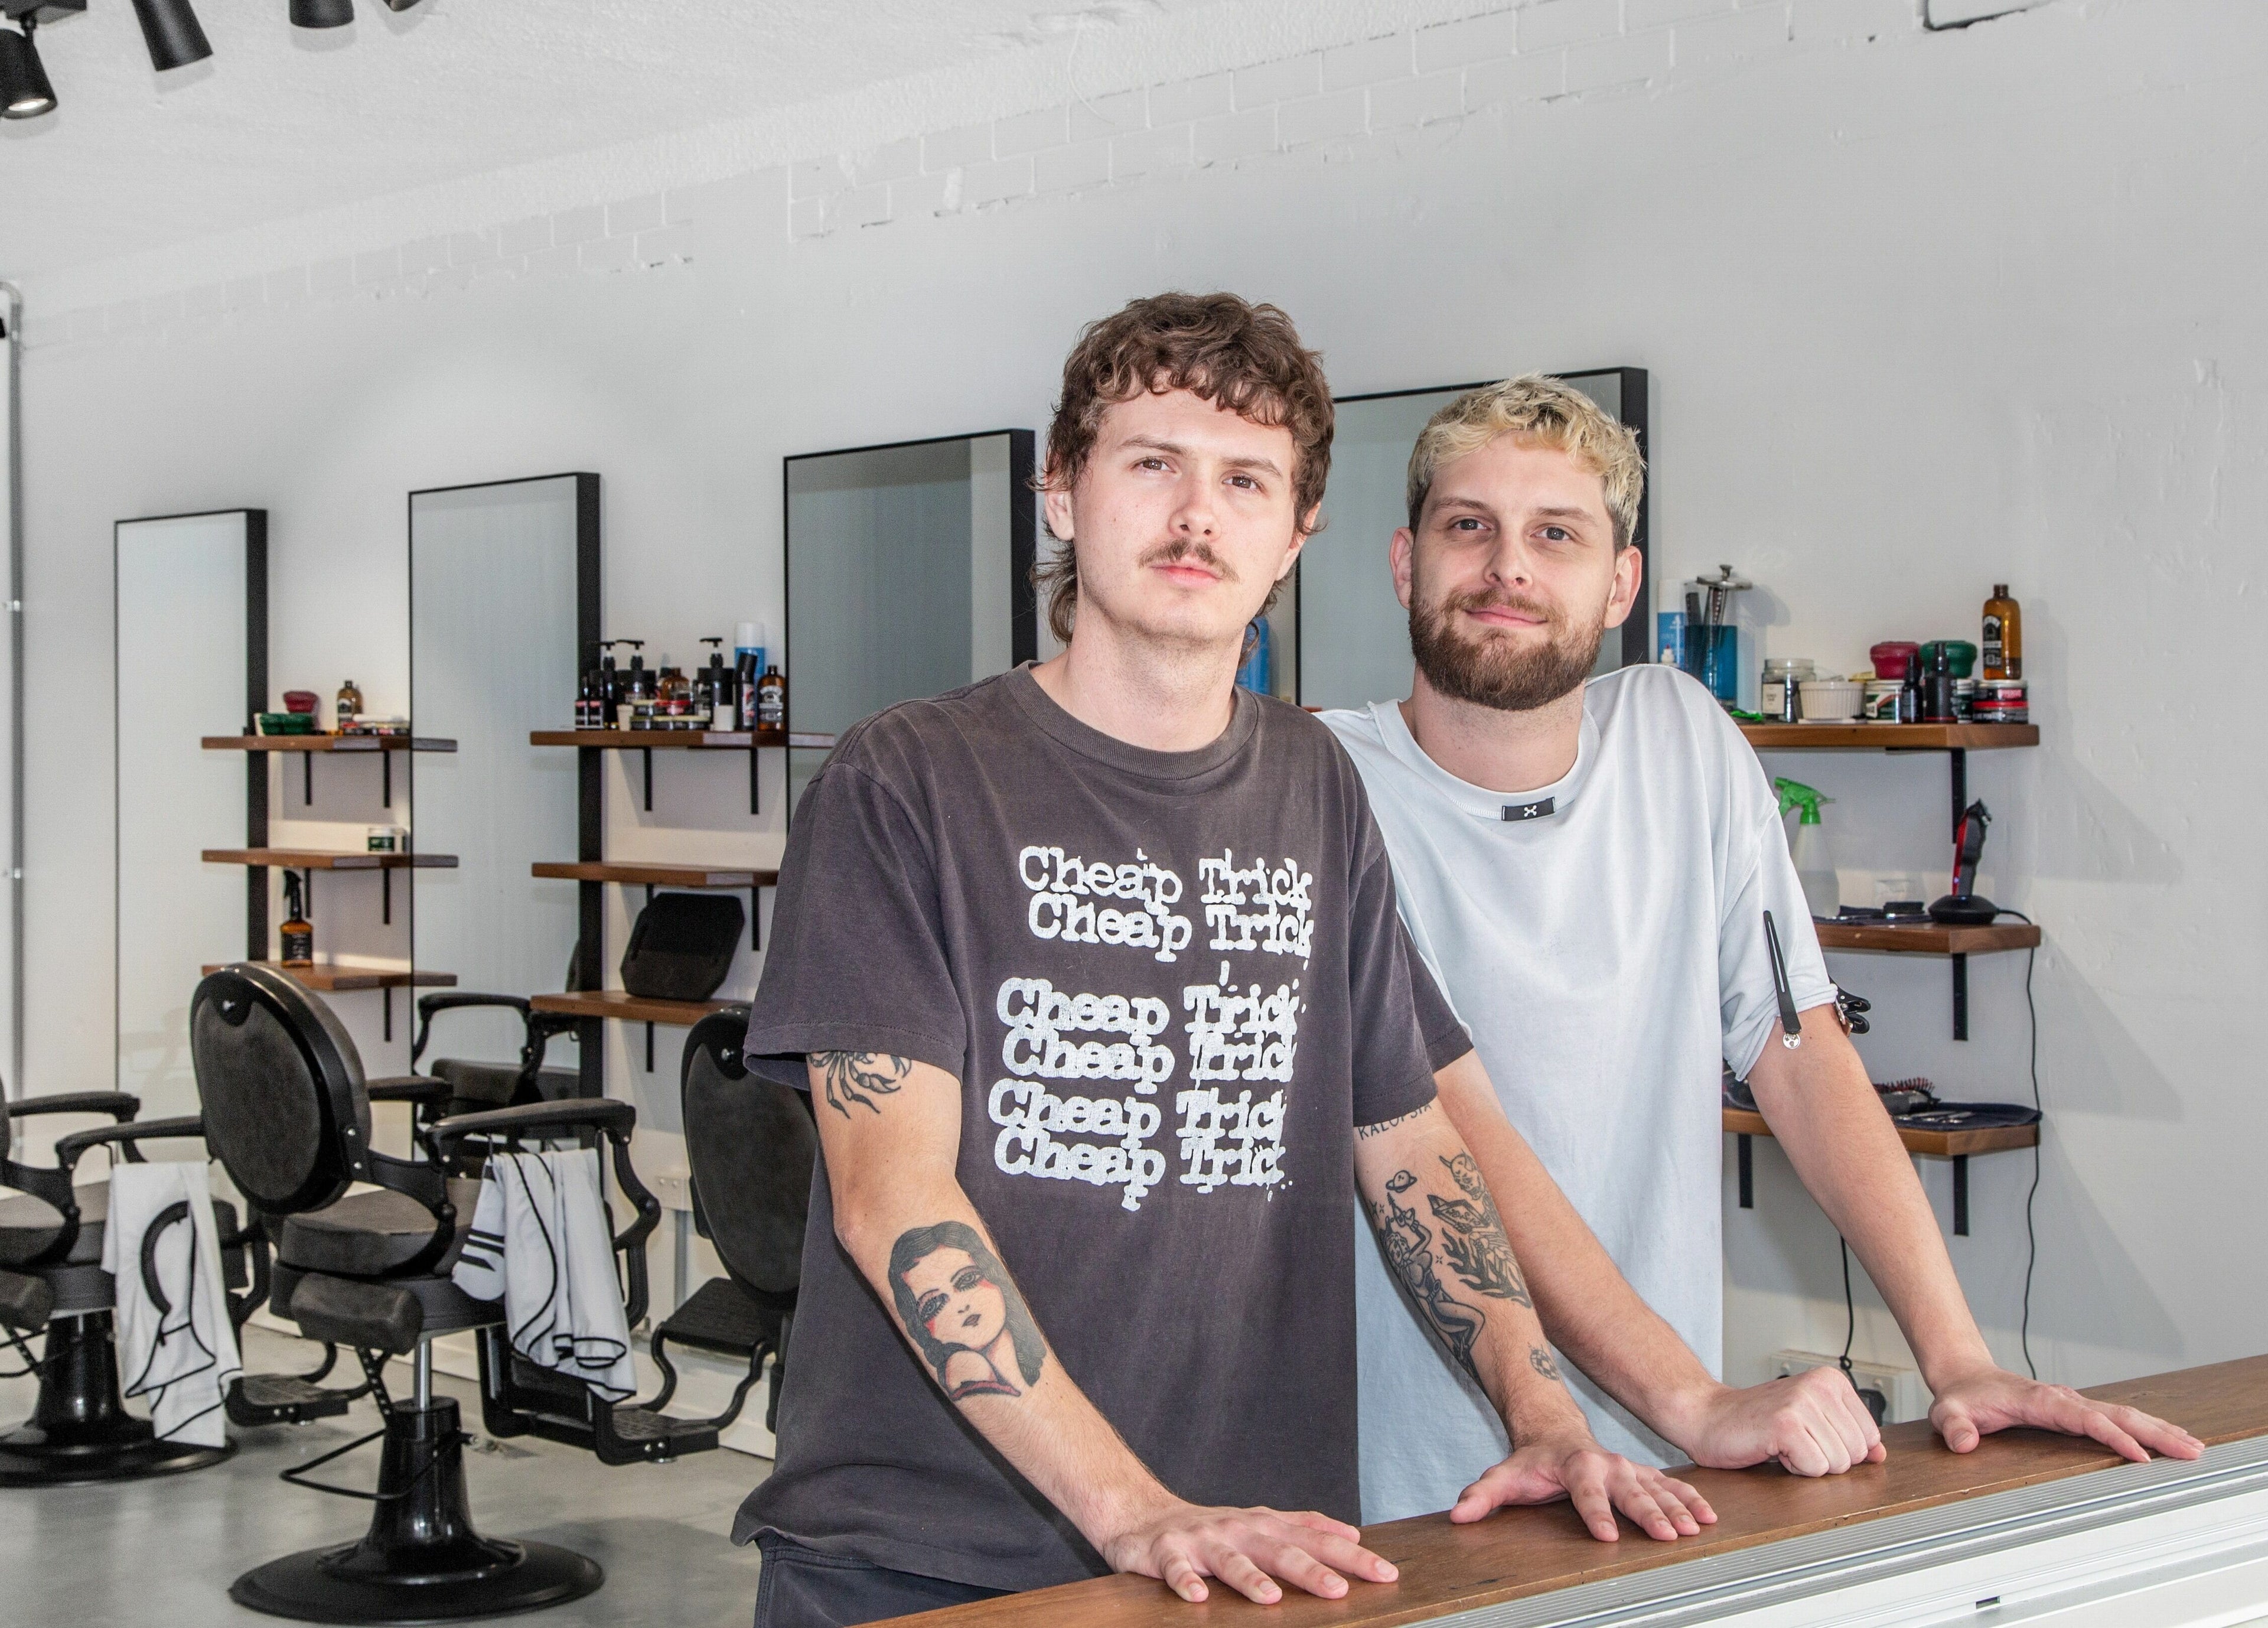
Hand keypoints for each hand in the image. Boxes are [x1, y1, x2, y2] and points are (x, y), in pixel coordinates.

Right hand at [1099, 1499, 1398, 1604]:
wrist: (1142, 1515)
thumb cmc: (1210, 1528)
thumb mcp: (1261, 1522)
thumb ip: (1303, 1527)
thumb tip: (1350, 1533)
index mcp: (1264, 1525)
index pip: (1315, 1539)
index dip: (1350, 1555)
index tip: (1385, 1572)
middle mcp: (1238, 1529)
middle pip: (1280, 1550)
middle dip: (1311, 1570)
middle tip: (1340, 1589)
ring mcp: (1202, 1540)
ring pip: (1230, 1560)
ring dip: (1250, 1578)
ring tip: (1270, 1597)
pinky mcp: (1167, 1553)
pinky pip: (1177, 1569)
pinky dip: (1186, 1581)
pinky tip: (1197, 1597)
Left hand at [1450, 1431, 1716, 1540]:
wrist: (1555, 1432)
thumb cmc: (1532, 1461)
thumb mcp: (1504, 1475)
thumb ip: (1483, 1495)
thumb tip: (1459, 1514)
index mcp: (1576, 1464)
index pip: (1585, 1492)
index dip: (1594, 1513)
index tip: (1606, 1535)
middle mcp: (1608, 1464)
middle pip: (1629, 1491)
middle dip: (1648, 1513)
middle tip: (1665, 1536)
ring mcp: (1629, 1468)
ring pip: (1657, 1488)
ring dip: (1677, 1508)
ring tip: (1695, 1529)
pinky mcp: (1643, 1474)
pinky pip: (1672, 1486)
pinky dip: (1691, 1499)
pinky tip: (1708, 1517)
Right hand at [1674, 1368, 1886, 1476]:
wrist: (1707, 1417)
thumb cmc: (1756, 1422)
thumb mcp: (1810, 1422)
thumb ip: (1848, 1434)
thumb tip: (1879, 1454)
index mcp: (1830, 1380)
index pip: (1869, 1436)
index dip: (1838, 1448)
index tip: (1808, 1435)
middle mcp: (1820, 1386)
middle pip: (1856, 1453)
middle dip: (1825, 1458)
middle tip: (1792, 1441)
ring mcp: (1803, 1403)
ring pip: (1838, 1463)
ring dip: (1807, 1463)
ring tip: (1782, 1443)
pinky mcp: (1786, 1424)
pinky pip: (1814, 1468)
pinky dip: (1793, 1468)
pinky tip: (1773, 1449)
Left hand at [1929, 1367, 2204, 1463]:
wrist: (1965, 1377)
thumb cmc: (1961, 1397)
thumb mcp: (1948, 1412)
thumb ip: (1953, 1426)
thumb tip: (1964, 1442)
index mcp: (2040, 1401)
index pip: (2084, 1419)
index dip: (2112, 1436)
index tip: (2140, 1456)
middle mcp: (2063, 1399)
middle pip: (2117, 1414)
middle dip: (2154, 1432)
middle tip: (2190, 1451)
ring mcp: (2073, 1404)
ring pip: (2123, 1414)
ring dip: (2158, 1429)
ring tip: (2193, 1447)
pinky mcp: (2077, 1411)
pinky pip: (2116, 1419)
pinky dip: (2145, 1428)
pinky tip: (2167, 1440)